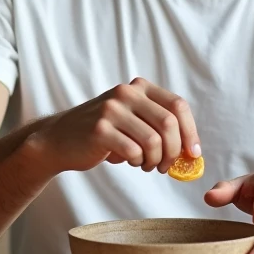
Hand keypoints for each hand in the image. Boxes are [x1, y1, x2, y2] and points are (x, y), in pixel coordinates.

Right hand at [31, 78, 200, 174]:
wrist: (59, 140)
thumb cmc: (103, 134)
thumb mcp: (132, 120)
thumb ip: (159, 127)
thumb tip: (191, 152)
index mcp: (139, 87)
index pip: (177, 106)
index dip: (190, 132)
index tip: (193, 154)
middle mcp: (126, 93)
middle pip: (168, 124)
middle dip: (173, 151)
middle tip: (166, 166)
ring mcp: (111, 110)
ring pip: (153, 141)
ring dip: (155, 160)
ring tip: (146, 165)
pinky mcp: (100, 129)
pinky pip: (133, 152)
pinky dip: (137, 162)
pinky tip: (130, 161)